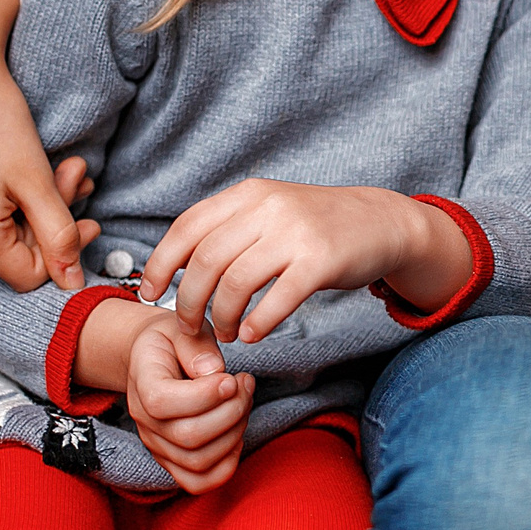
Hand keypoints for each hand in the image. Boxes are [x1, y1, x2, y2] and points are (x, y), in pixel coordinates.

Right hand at [0, 0, 99, 287]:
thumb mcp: (38, 180)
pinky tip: (5, 166)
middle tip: (73, 174)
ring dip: (23, 207)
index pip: (29, 274)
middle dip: (47, 218)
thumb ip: (59, 236)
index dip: (64, 248)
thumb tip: (74, 285)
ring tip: (45, 167)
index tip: (88, 216)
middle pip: (8, 251)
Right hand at [126, 314, 252, 492]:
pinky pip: (199, 482)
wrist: (152, 360)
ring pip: (199, 461)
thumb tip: (213, 371)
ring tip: (244, 401)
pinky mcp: (172, 462)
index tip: (231, 377)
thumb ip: (196, 345)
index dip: (204, 395)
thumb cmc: (171, 343)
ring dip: (235, 432)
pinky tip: (236, 432)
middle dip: (232, 411)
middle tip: (245, 384)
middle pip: (188, 436)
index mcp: (141, 382)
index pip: (162, 402)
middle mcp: (144, 421)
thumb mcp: (181, 328)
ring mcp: (157, 445)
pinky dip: (227, 463)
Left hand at [140, 181, 471, 343]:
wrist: (380, 222)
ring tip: (227, 333)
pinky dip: (257, 323)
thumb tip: (179, 264)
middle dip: (189, 302)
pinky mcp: (321, 260)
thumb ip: (230, 228)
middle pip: (206, 260)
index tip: (150, 292)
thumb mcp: (270, 211)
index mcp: (248, 194)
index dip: (161, 263)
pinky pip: (277, 299)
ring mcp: (295, 233)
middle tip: (190, 327)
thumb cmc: (316, 226)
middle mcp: (268, 207)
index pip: (187, 227)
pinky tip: (253, 334)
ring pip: (236, 283)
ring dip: (223, 317)